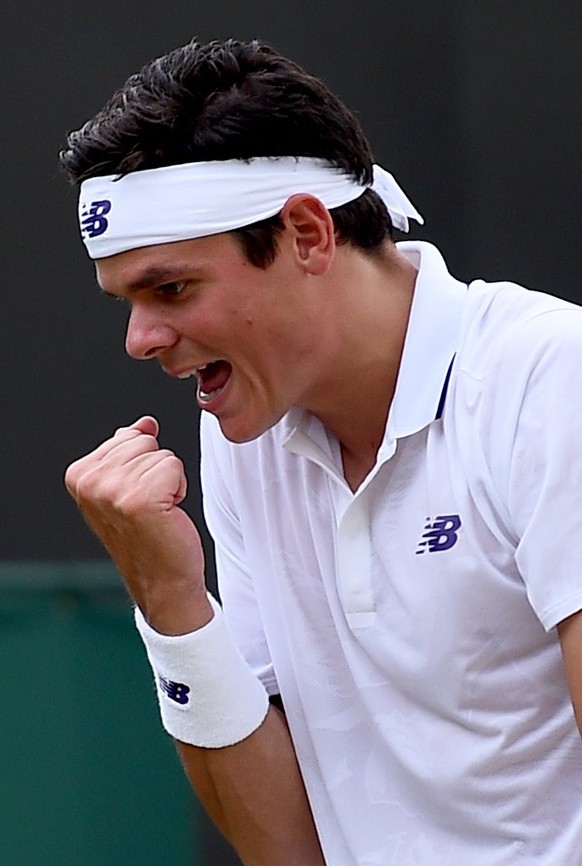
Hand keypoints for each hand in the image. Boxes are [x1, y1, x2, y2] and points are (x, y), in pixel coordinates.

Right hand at [65, 416, 211, 632]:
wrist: (162, 580)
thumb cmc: (148, 536)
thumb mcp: (127, 487)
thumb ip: (130, 451)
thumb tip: (145, 423)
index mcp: (78, 474)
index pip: (129, 437)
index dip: (141, 465)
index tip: (134, 498)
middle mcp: (89, 482)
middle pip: (145, 441)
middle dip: (156, 471)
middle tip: (149, 506)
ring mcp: (112, 490)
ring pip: (162, 454)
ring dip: (169, 482)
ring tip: (157, 512)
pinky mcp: (140, 499)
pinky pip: (174, 466)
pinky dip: (179, 489)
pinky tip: (167, 514)